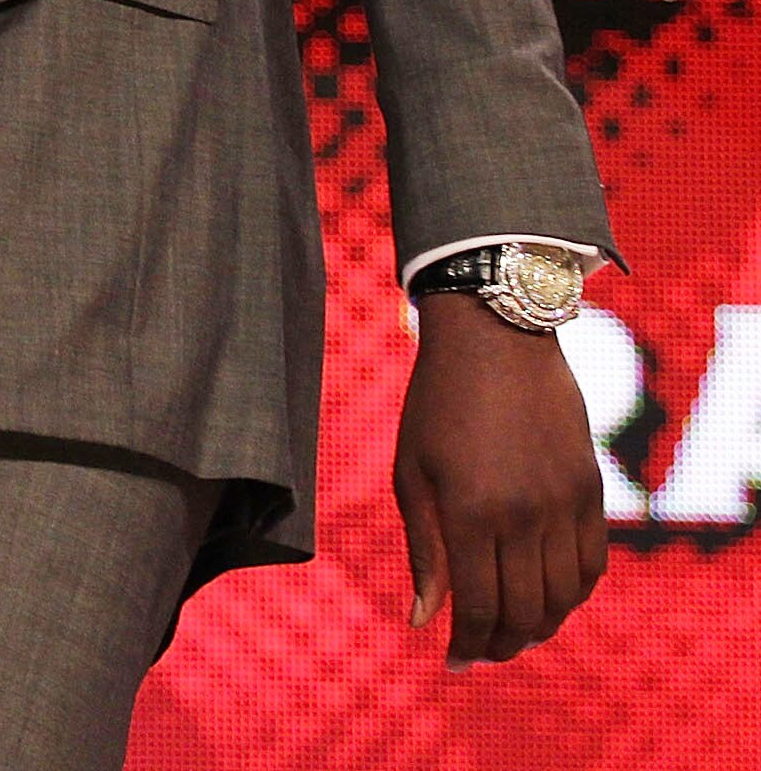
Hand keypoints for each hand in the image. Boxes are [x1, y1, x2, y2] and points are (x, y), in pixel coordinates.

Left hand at [395, 292, 608, 667]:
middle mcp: (523, 515)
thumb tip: (424, 619)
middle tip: (482, 653)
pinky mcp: (591, 491)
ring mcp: (564, 504)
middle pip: (525, 612)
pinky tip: (549, 598)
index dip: (468, 645)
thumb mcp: (411, 473)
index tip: (453, 661)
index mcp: (469, 512)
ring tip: (513, 633)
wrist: (495, 341)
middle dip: (502, 645)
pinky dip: (574, 593)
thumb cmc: (436, 405)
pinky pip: (592, 564)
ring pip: (563, 597)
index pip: (478, 607)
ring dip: (541, 626)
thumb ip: (422, 550)